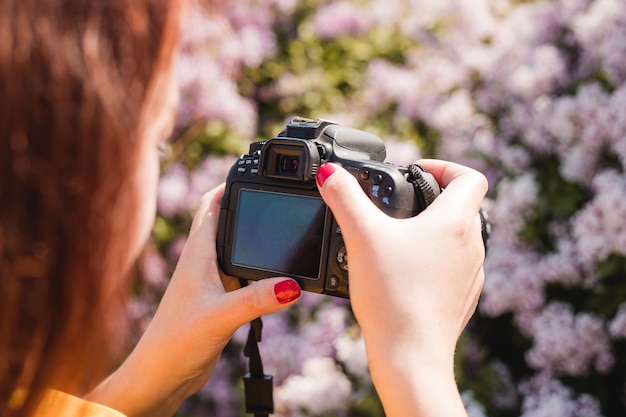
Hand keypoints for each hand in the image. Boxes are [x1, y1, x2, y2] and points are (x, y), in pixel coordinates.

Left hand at [87, 184, 300, 416]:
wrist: (161, 374)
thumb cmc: (175, 341)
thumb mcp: (220, 316)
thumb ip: (257, 299)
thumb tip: (293, 285)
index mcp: (198, 254)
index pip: (211, 205)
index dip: (228, 184)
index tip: (252, 172)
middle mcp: (203, 263)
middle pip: (227, 222)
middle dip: (248, 207)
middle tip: (276, 197)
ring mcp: (211, 281)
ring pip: (236, 249)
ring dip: (254, 239)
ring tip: (282, 231)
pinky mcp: (219, 300)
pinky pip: (243, 275)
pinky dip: (260, 269)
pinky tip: (276, 279)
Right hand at [316, 159, 487, 416]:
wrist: (411, 356)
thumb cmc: (392, 296)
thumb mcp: (361, 236)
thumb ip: (343, 197)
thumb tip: (329, 172)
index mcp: (455, 222)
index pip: (470, 177)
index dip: (445, 166)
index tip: (417, 172)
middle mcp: (472, 246)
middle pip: (464, 206)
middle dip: (434, 198)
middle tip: (401, 204)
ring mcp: (471, 275)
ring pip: (460, 238)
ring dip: (435, 231)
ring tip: (400, 238)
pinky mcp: (462, 299)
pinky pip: (455, 268)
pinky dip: (435, 261)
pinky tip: (406, 273)